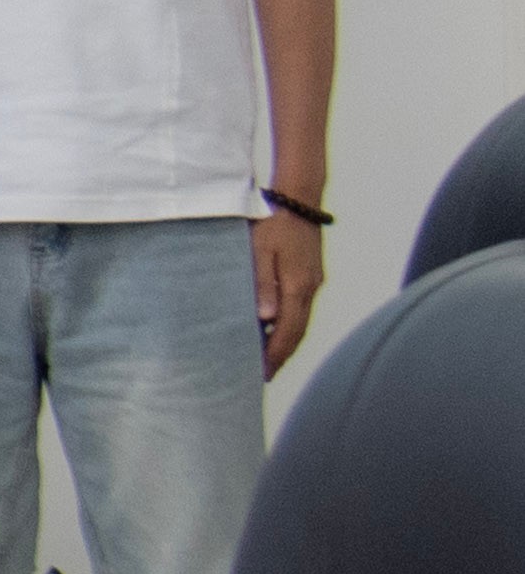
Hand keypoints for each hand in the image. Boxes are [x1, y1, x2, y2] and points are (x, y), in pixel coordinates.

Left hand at [255, 209, 325, 371]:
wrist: (298, 199)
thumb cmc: (272, 222)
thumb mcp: (259, 250)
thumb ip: (262, 284)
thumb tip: (265, 319)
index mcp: (298, 286)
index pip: (289, 332)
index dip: (276, 355)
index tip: (262, 373)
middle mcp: (310, 288)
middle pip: (298, 332)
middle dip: (282, 355)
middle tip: (263, 374)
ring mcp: (313, 282)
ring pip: (302, 321)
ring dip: (287, 341)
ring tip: (268, 358)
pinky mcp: (311, 275)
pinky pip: (302, 308)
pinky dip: (290, 324)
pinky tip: (275, 328)